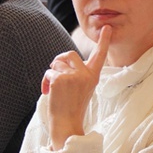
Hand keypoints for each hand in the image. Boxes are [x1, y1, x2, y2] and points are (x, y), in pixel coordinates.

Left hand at [42, 26, 110, 149]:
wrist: (66, 124)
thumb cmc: (72, 108)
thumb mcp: (82, 88)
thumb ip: (78, 73)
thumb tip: (62, 60)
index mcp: (93, 77)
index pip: (100, 56)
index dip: (104, 41)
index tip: (107, 28)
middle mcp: (86, 74)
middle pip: (69, 54)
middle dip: (59, 61)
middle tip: (56, 73)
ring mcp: (74, 76)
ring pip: (57, 63)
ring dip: (52, 74)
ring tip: (55, 89)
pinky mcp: (61, 79)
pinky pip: (49, 72)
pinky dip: (45, 82)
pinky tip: (49, 92)